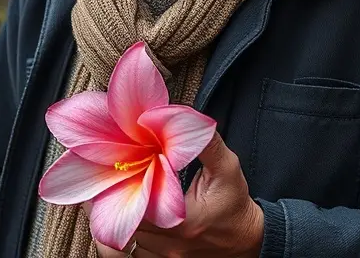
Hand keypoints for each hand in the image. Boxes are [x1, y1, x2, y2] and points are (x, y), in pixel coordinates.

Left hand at [92, 132, 263, 257]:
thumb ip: (206, 143)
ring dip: (121, 219)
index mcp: (184, 221)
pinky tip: (131, 219)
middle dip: (116, 201)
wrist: (249, 239)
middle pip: (126, 225)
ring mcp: (167, 257)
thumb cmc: (235, 202)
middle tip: (110, 181)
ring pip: (127, 241)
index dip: (122, 189)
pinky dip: (129, 237)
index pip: (137, 208)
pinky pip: (135, 254)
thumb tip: (184, 116)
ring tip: (119, 197)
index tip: (117, 172)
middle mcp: (172, 244)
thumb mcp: (227, 167)